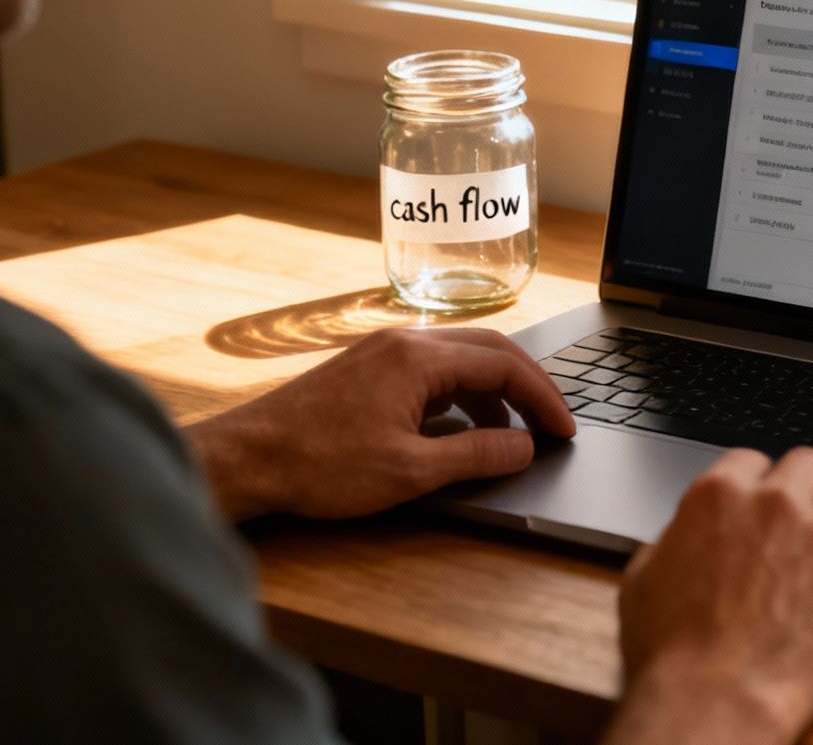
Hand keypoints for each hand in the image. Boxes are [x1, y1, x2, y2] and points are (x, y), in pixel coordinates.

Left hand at [185, 326, 573, 521]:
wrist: (248, 459)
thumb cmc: (319, 466)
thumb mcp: (409, 471)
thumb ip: (475, 456)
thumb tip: (523, 447)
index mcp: (419, 359)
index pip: (505, 364)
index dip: (543, 398)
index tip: (564, 430)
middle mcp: (403, 342)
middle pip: (489, 349)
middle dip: (527, 386)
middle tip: (551, 424)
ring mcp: (382, 352)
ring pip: (460, 358)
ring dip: (493, 392)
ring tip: (509, 436)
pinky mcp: (367, 368)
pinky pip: (432, 369)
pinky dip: (461, 394)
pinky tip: (460, 429)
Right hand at [606, 448, 812, 744]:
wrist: (717, 702)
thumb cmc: (673, 653)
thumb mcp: (645, 579)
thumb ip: (675, 539)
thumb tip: (688, 534)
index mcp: (720, 494)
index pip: (753, 459)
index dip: (757, 485)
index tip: (762, 507)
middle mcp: (777, 503)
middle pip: (811, 463)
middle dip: (806, 488)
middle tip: (802, 520)